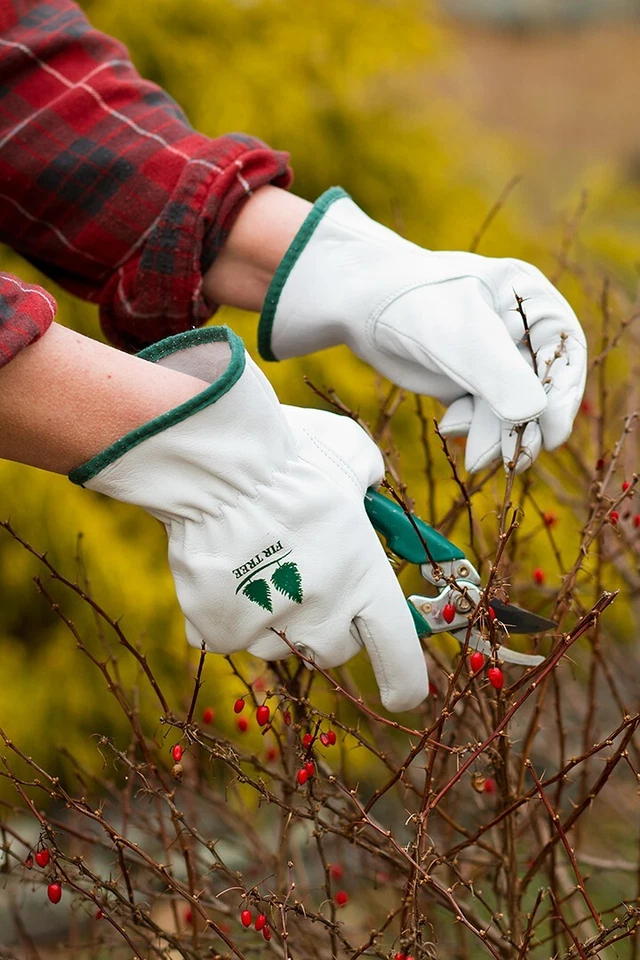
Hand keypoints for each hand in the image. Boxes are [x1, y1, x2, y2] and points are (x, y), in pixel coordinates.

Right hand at [70, 327, 428, 712]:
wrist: (219, 463)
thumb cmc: (293, 456)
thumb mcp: (352, 458)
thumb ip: (368, 483)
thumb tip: (367, 488)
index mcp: (366, 585)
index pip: (401, 659)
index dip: (405, 682)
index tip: (403, 693)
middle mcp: (322, 619)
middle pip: (334, 649)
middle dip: (327, 622)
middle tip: (308, 574)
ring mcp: (266, 630)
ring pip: (276, 641)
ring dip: (272, 613)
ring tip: (255, 558)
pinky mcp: (217, 630)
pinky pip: (224, 633)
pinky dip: (222, 610)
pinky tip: (218, 567)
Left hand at [258, 188, 586, 471]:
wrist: (359, 305)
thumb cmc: (412, 305)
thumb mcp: (462, 338)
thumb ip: (502, 379)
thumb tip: (537, 421)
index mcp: (533, 302)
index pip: (566, 355)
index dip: (564, 397)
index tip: (552, 434)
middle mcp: (521, 332)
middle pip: (543, 389)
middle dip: (525, 426)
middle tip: (511, 460)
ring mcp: (496, 361)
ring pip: (515, 411)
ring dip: (499, 437)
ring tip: (475, 453)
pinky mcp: (471, 384)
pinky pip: (487, 419)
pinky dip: (474, 431)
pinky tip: (449, 425)